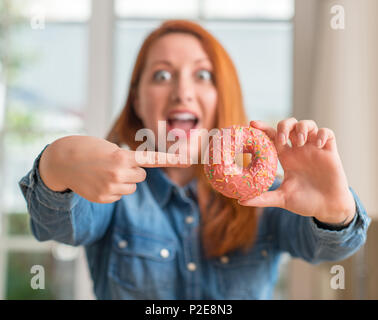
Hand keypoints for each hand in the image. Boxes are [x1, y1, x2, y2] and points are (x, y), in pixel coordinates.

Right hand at [39, 136, 188, 202]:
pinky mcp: (103, 198)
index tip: (187, 160)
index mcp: (122, 156)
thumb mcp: (110, 148)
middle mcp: (119, 173)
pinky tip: (98, 182)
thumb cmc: (89, 149)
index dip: (171, 159)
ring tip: (105, 173)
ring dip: (123, 181)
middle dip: (133, 171)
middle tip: (115, 164)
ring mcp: (110, 188)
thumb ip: (128, 160)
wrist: (62, 161)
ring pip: (131, 187)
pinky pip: (119, 195)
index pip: (152, 159)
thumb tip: (140, 175)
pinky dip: (112, 190)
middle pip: (141, 176)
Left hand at [238, 118, 355, 224]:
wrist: (327, 209)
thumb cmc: (304, 202)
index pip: (273, 136)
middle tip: (282, 139)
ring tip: (299, 142)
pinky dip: (322, 134)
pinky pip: (327, 133)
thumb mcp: (282, 199)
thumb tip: (241, 201)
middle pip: (290, 124)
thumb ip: (263, 198)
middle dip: (284, 126)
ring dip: (302, 128)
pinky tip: (318, 145)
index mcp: (286, 157)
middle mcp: (299, 150)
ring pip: (308, 124)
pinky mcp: (330, 152)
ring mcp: (314, 149)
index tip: (252, 124)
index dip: (263, 128)